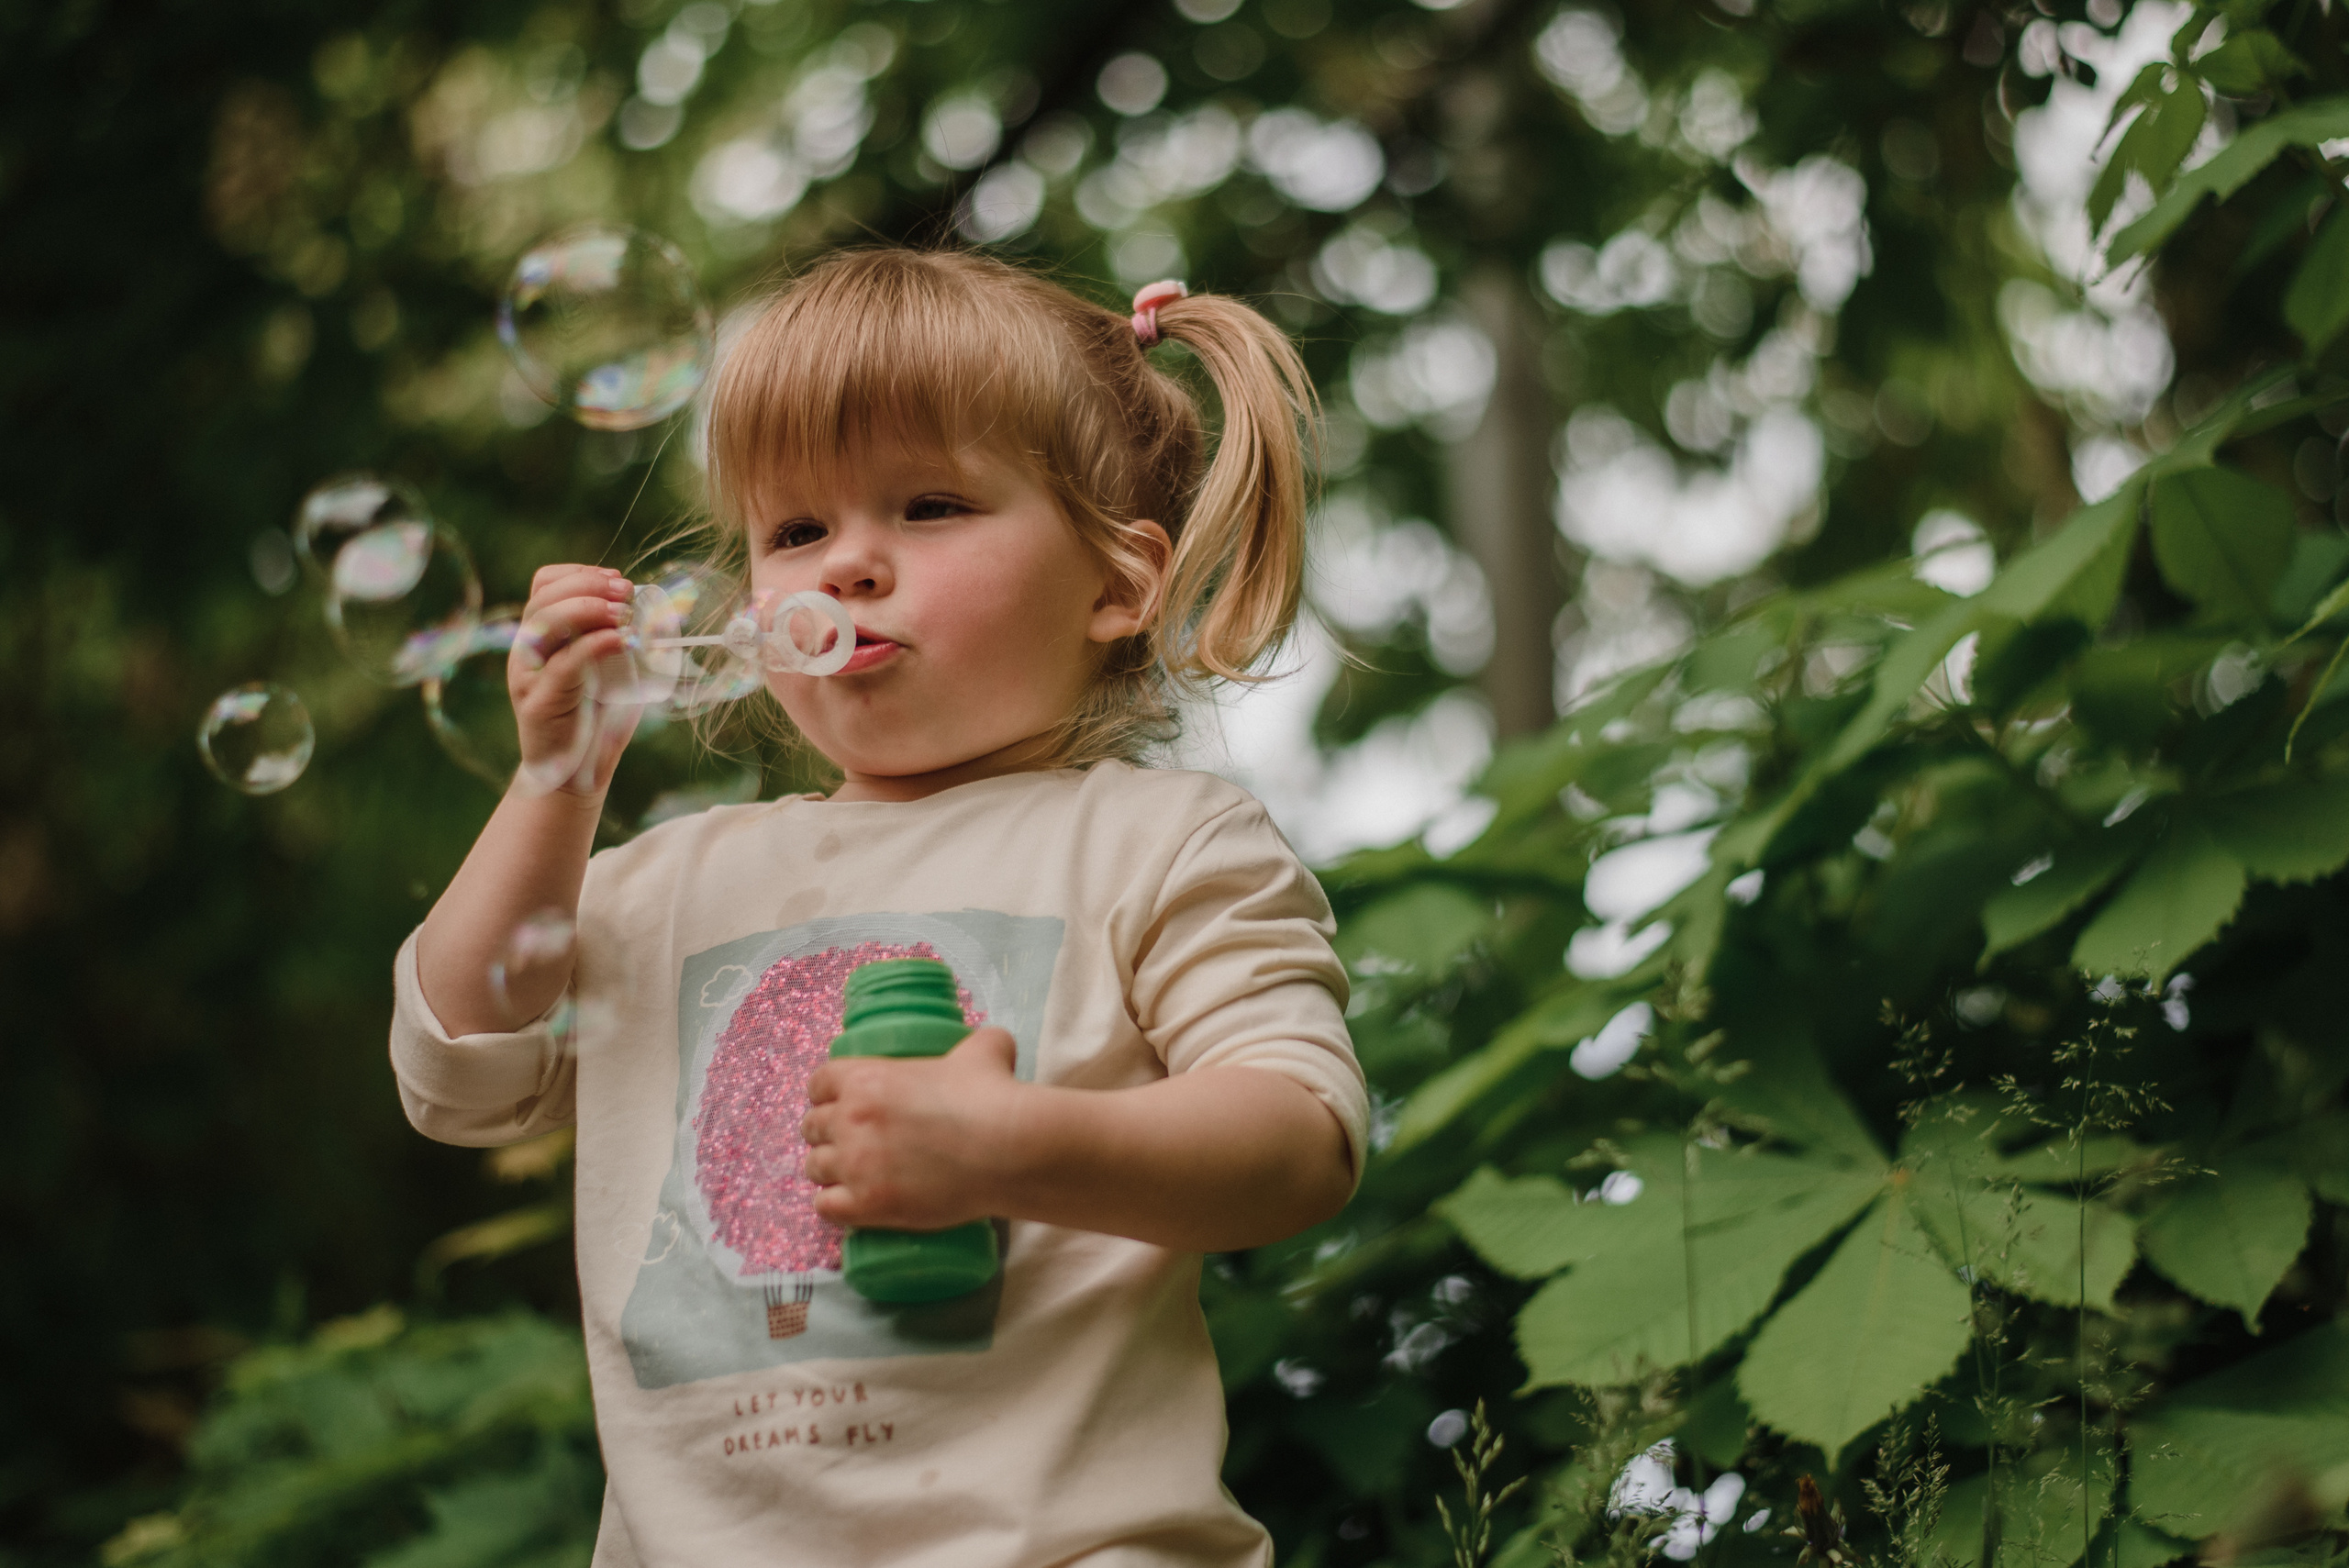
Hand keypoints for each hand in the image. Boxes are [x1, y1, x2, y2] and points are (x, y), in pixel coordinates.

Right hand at [510, 563, 641, 795]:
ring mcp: (528, 677)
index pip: (543, 586)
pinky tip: (620, 640)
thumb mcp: (607, 671)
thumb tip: (655, 612)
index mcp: (539, 638)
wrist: (574, 776)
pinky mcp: (541, 703)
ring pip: (544, 624)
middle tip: (626, 592)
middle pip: (543, 598)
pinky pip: (564, 664)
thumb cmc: (595, 721)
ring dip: (588, 609)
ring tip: (623, 613)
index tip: (617, 579)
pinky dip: (593, 645)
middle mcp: (526, 653)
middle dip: (587, 586)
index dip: (579, 574)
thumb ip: (617, 640)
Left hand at [800, 1028, 1021, 1229]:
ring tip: (848, 1175)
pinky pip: (825, 1207)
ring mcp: (855, 1165)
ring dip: (828, 1169)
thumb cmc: (992, 1097)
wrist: (1008, 1150)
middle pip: (811, 1126)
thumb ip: (976, 1044)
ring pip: (814, 1168)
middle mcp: (851, 1119)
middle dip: (825, 1133)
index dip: (826, 1093)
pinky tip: (848, 1203)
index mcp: (867, 1078)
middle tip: (847, 1141)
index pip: (818, 1083)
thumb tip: (990, 1043)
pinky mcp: (867, 1205)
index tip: (837, 1103)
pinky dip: (833, 1205)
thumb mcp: (982, 1052)